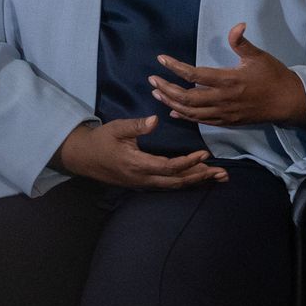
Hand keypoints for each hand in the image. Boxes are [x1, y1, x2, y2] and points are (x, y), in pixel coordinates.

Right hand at [55, 116, 228, 189]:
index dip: (188, 162)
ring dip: (196, 181)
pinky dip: (185, 181)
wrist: (83, 158)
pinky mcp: (143, 183)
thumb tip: (155, 120)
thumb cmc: (100, 141)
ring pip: (174, 186)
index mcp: (137, 165)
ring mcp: (143, 184)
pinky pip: (168, 185)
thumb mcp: (116, 128)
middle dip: (200, 177)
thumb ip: (136, 126)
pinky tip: (198, 178)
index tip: (204, 154)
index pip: (169, 167)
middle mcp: (143, 179)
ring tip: (217, 177)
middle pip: (177, 182)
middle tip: (222, 174)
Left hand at [150, 23, 305, 127]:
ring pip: (190, 112)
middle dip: (166, 88)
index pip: (194, 74)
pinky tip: (174, 111)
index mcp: (228, 80)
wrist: (288, 102)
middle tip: (152, 79)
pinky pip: (201, 121)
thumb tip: (237, 25)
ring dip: (171, 103)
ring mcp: (224, 113)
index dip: (175, 67)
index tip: (161, 60)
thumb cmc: (274, 76)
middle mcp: (222, 99)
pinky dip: (184, 116)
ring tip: (157, 93)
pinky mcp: (227, 121)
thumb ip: (242, 42)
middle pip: (186, 97)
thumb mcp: (259, 56)